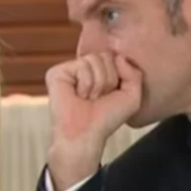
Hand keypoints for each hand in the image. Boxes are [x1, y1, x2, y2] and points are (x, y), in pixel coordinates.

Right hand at [45, 52, 142, 190]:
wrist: (86, 134)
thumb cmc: (106, 120)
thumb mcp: (131, 97)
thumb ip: (134, 74)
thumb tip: (119, 57)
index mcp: (98, 72)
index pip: (115, 57)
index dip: (118, 77)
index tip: (109, 96)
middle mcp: (82, 69)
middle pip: (105, 56)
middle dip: (108, 80)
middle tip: (97, 98)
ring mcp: (68, 70)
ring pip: (94, 59)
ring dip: (97, 84)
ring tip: (87, 98)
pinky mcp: (56, 73)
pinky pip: (81, 65)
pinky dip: (85, 84)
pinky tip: (77, 95)